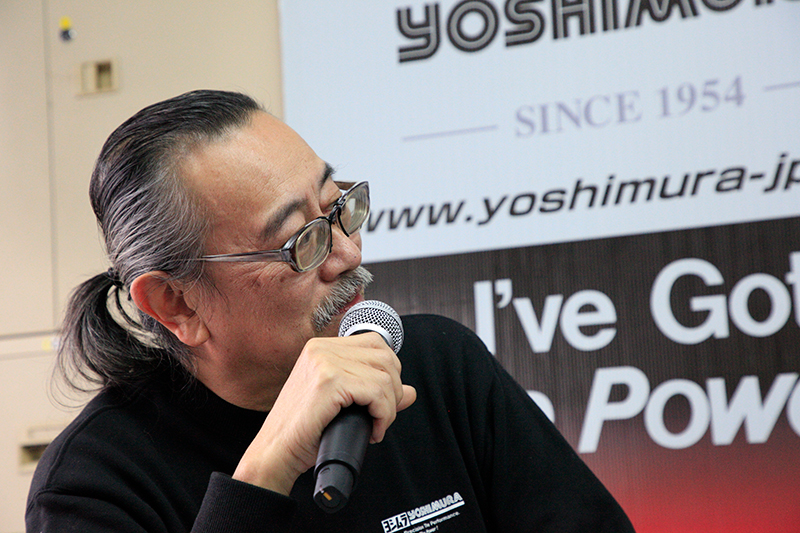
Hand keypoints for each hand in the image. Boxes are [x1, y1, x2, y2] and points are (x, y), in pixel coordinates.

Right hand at [232, 332, 416, 494]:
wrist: (276, 453)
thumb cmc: (305, 432)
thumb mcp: (343, 405)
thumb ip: (375, 393)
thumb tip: (410, 392)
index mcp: (321, 348)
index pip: (376, 343)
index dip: (389, 373)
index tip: (382, 400)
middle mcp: (321, 348)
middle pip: (385, 357)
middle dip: (393, 390)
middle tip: (380, 416)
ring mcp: (324, 362)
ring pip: (385, 376)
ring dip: (388, 407)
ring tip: (375, 426)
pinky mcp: (328, 381)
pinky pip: (376, 392)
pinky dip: (383, 415)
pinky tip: (373, 430)